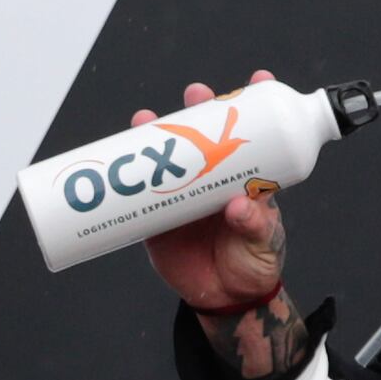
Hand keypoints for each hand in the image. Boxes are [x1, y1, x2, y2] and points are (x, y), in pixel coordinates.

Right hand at [135, 76, 291, 305]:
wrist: (226, 299)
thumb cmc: (254, 264)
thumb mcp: (264, 243)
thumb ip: (255, 225)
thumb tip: (238, 206)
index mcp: (244, 177)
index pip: (250, 135)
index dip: (252, 106)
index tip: (259, 80)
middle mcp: (212, 178)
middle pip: (204, 134)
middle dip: (198, 109)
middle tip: (196, 95)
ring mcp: (182, 195)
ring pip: (167, 156)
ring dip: (156, 133)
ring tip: (147, 119)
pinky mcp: (156, 217)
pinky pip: (138, 194)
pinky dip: (125, 176)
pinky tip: (116, 155)